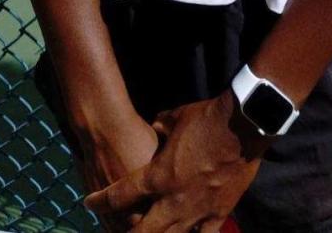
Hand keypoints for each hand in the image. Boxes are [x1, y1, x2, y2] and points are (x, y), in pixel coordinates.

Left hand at [84, 90, 266, 231]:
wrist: (242, 125)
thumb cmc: (206, 119)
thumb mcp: (175, 117)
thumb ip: (160, 127)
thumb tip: (155, 127)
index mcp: (158, 175)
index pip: (120, 195)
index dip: (101, 201)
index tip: (89, 204)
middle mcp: (172, 200)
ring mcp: (196, 211)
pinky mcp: (218, 214)